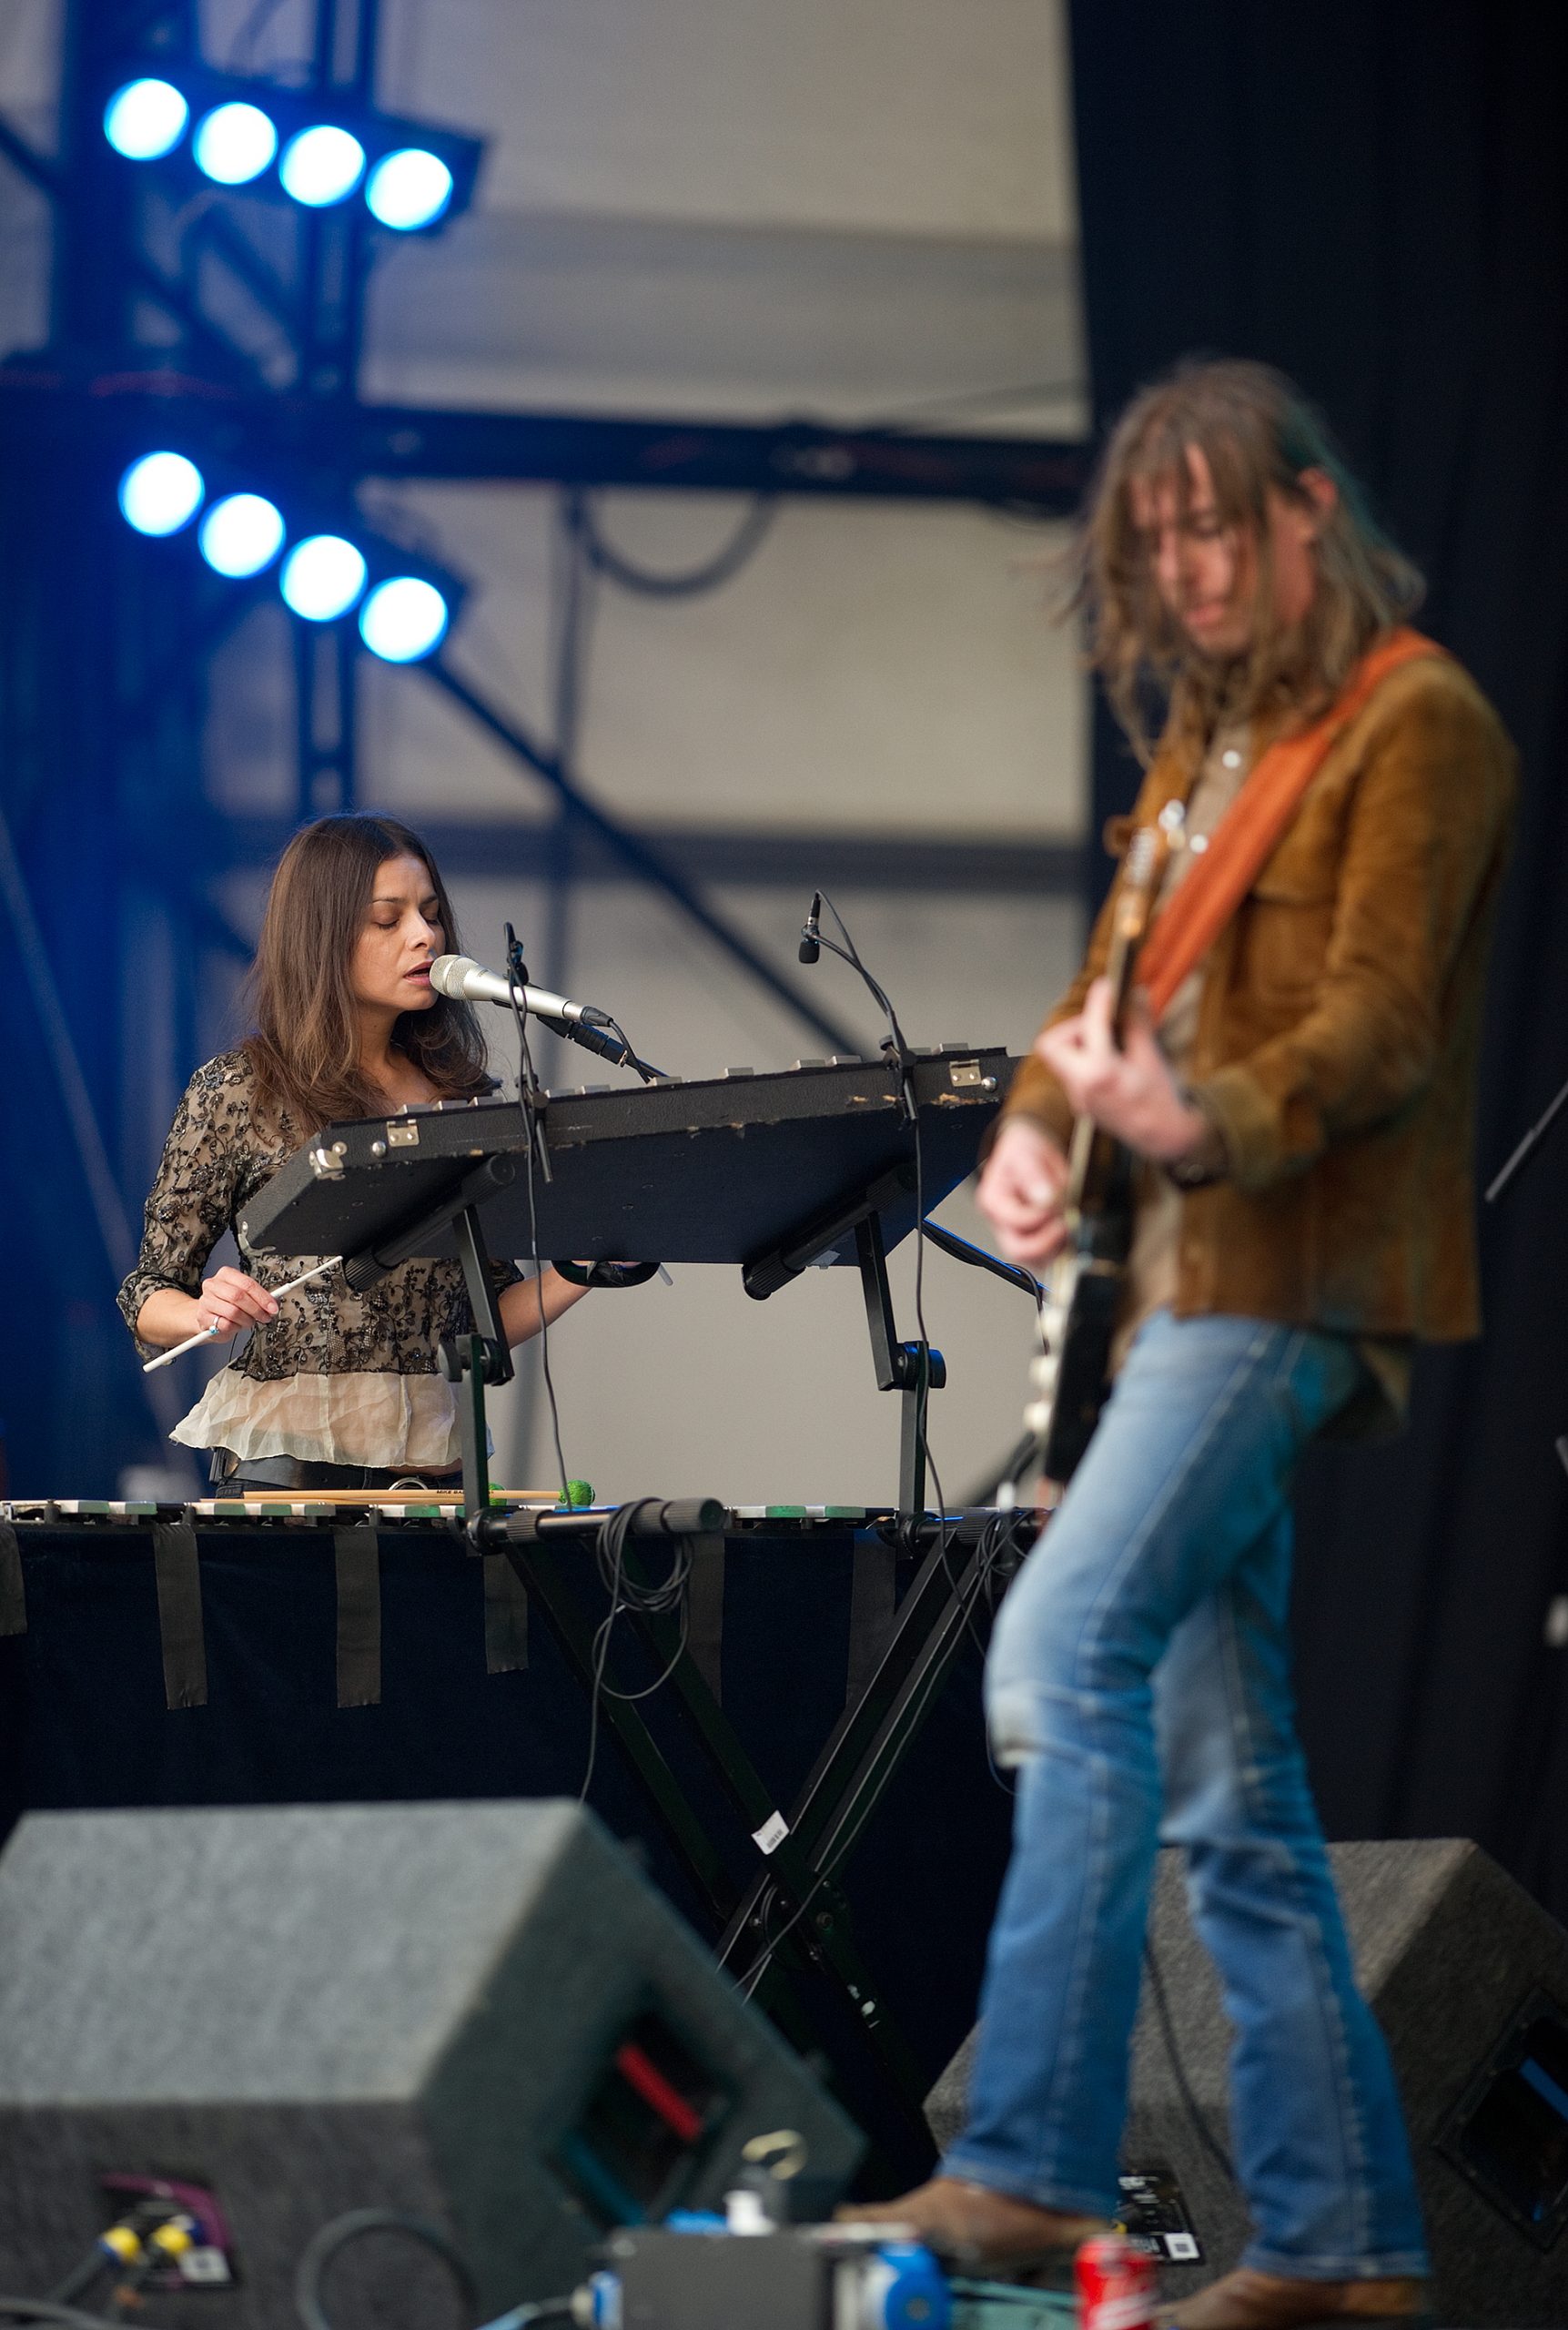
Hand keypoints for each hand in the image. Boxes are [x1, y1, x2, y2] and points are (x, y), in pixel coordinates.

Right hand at [195, 1266, 278, 1336]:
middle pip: (238, 1296)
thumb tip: (273, 1303)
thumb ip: (257, 1296)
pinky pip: (225, 1324)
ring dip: (246, 1320)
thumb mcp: (243, 1295)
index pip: (247, 1284)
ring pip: (233, 1312)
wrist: (207, 1315)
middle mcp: (213, 1285)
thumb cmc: (227, 1303)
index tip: (273, 1308)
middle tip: (264, 1317)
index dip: (263, 1297)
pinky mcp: (202, 1317)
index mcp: (226, 1274)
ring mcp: (206, 1301)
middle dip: (256, 1309)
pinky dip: (235, 1328)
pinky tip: (235, 1325)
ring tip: (248, 1321)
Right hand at [976, 1118, 1070, 1264]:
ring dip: (1056, 1246)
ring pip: (1034, 1260)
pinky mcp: (1032, 1240)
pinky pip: (1046, 1258)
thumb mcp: (1027, 1153)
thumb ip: (1034, 1175)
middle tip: (1065, 1223)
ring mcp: (1016, 1234)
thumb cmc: (1024, 1152)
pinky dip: (1060, 1248)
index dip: (1040, 1215)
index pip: (1014, 1220)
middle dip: (1047, 1241)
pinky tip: (1067, 1230)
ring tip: (1068, 1223)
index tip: (1057, 1202)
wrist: (1031, 1154)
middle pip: (1018, 1249)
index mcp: (993, 1201)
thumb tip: (1044, 1197)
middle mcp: (1001, 1222)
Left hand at [1035, 979, 1208, 1161]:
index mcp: (1101, 1073)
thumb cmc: (1160, 1101)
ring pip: (1060, 1059)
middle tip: (1099, 1024)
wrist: (1163, 1136)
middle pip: (1051, 1044)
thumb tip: (1134, 996)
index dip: (1099, 1002)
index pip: (1090, 1026)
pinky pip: (1072, 1072)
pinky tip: (1109, 1059)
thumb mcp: (1151, 1058)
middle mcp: (1082, 1087)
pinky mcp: (1080, 1102)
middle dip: (1072, 1028)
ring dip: (1079, 1043)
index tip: (1106, 988)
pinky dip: (1085, 1059)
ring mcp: (1078, 1097)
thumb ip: (1138, 1025)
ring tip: (1108, 1042)